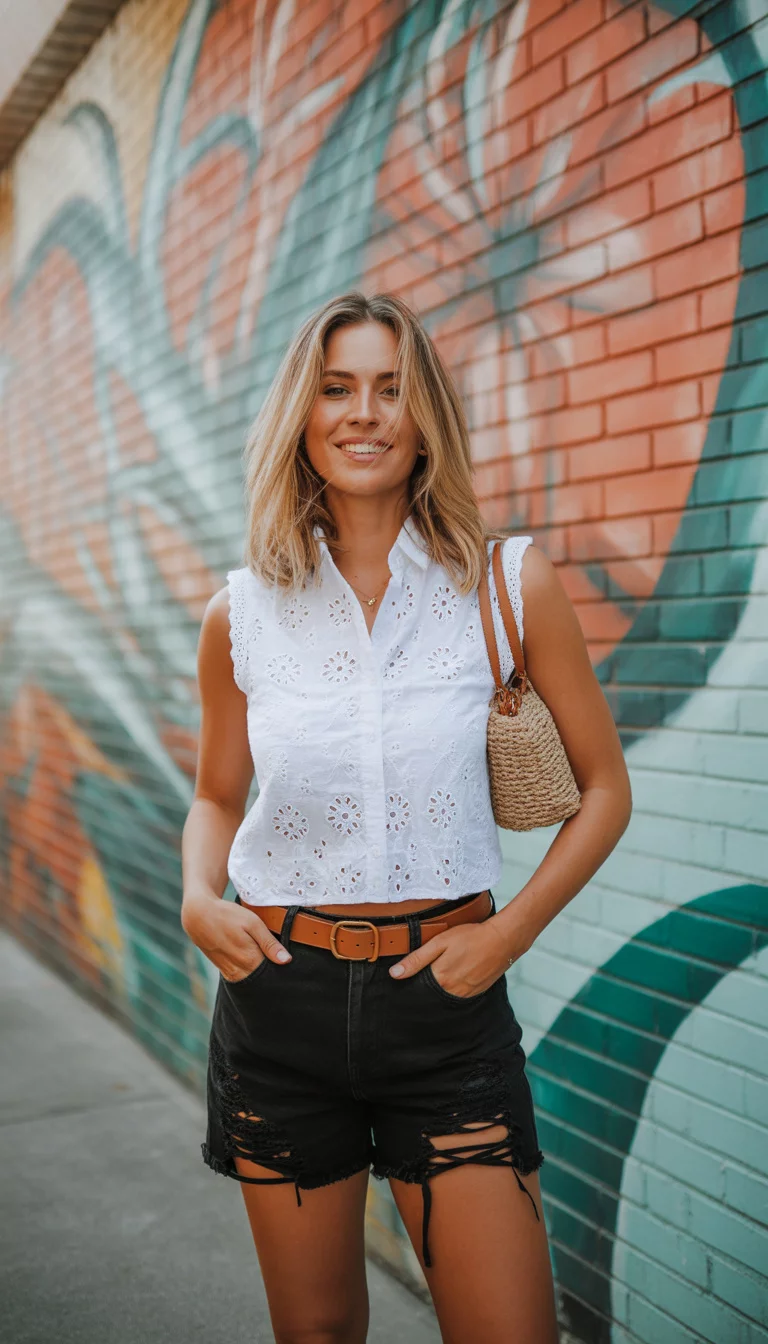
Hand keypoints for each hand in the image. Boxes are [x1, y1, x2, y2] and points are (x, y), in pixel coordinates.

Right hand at [181, 892, 290, 981]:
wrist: (198, 916)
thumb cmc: (227, 916)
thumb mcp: (252, 923)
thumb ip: (269, 943)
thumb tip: (286, 960)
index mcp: (249, 959)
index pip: (272, 975)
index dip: (281, 970)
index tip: (287, 964)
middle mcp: (239, 971)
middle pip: (261, 981)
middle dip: (271, 975)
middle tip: (276, 959)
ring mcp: (229, 973)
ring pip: (251, 981)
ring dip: (259, 974)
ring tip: (263, 957)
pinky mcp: (223, 971)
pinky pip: (240, 978)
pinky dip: (248, 973)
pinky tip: (252, 960)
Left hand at [389, 916, 522, 997]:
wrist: (503, 940)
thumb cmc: (471, 936)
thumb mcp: (440, 942)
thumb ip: (417, 959)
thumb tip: (394, 974)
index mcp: (440, 978)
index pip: (417, 988)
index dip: (411, 982)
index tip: (406, 978)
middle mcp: (452, 991)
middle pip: (431, 994)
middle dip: (425, 987)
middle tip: (429, 970)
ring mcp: (465, 994)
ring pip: (445, 996)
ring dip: (440, 988)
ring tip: (444, 971)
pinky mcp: (476, 993)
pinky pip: (459, 996)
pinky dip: (454, 989)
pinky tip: (457, 975)